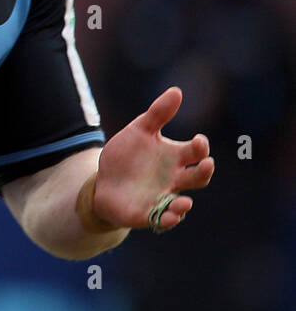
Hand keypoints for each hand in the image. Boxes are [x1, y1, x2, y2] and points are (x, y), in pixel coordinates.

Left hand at [93, 87, 213, 230]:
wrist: (104, 180)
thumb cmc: (128, 155)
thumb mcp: (139, 130)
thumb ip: (158, 113)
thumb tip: (177, 91)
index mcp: (175, 157)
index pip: (196, 153)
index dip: (201, 147)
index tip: (198, 140)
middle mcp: (174, 179)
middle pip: (198, 177)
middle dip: (204, 171)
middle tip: (206, 163)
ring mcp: (163, 197)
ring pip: (182, 203)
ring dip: (184, 203)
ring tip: (182, 201)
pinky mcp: (149, 213)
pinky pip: (163, 219)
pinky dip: (167, 219)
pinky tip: (167, 215)